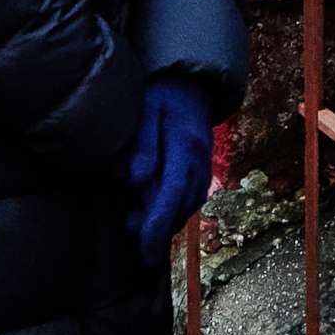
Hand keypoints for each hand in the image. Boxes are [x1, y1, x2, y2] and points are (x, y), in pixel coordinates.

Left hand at [125, 77, 213, 267]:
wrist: (191, 84)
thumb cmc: (161, 96)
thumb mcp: (146, 111)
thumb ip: (142, 145)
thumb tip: (136, 182)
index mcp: (184, 147)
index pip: (172, 194)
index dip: (158, 226)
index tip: (145, 251)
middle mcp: (199, 162)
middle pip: (181, 208)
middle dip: (158, 230)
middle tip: (130, 233)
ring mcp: (204, 168)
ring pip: (187, 207)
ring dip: (164, 222)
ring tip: (135, 224)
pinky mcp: (202, 171)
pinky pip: (190, 200)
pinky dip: (172, 212)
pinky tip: (153, 213)